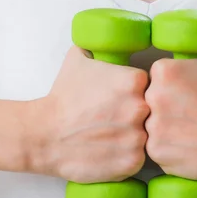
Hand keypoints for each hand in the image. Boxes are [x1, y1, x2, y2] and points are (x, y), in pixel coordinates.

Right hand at [24, 45, 149, 182]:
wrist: (45, 133)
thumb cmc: (62, 97)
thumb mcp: (78, 58)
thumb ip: (97, 47)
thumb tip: (102, 36)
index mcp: (135, 80)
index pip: (149, 84)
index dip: (136, 91)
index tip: (122, 97)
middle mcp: (141, 107)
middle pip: (152, 110)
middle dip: (137, 113)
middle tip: (116, 117)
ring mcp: (138, 136)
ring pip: (148, 135)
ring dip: (134, 136)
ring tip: (112, 135)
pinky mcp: (132, 161)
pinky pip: (140, 158)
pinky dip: (127, 156)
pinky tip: (111, 150)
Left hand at [144, 50, 196, 180]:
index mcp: (163, 71)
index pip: (154, 78)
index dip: (169, 88)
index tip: (184, 96)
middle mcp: (152, 96)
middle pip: (148, 101)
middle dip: (163, 108)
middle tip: (186, 115)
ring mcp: (153, 125)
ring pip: (150, 127)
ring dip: (164, 130)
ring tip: (187, 132)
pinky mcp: (157, 151)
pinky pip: (155, 149)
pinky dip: (168, 149)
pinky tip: (187, 146)